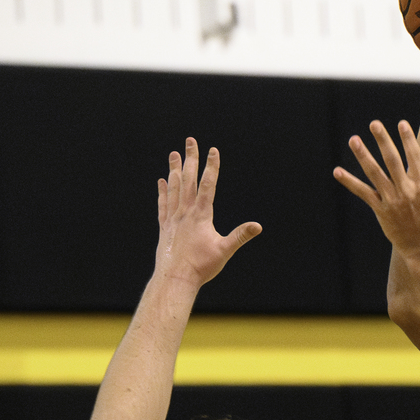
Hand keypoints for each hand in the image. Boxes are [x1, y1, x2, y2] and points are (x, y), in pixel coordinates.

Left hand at [153, 139, 260, 294]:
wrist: (175, 279)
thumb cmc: (201, 267)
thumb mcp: (224, 251)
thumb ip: (240, 236)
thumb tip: (257, 226)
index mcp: (201, 215)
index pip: (207, 185)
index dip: (211, 167)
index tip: (213, 150)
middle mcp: (185, 212)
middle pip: (188, 180)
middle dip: (191, 159)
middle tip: (190, 141)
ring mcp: (173, 218)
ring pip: (174, 188)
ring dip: (175, 169)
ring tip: (174, 153)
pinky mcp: (165, 228)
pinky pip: (163, 204)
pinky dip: (163, 191)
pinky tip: (162, 181)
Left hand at [334, 119, 419, 255]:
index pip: (414, 156)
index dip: (407, 139)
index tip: (401, 123)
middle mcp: (406, 191)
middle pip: (392, 161)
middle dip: (384, 141)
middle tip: (374, 124)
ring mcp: (392, 201)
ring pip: (375, 174)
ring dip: (363, 156)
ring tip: (354, 140)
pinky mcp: (380, 211)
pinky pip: (363, 193)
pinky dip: (349, 182)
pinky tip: (337, 172)